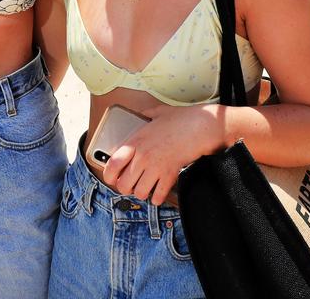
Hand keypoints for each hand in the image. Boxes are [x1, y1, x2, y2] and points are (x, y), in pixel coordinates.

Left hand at [102, 103, 222, 205]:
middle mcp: (143, 157)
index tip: (110, 177)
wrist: (201, 126)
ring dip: (141, 192)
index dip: (108, 175)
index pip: (113, 164)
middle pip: (124, 184)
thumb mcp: (157, 112)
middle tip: (129, 183)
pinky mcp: (171, 176)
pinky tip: (158, 190)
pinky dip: (157, 197)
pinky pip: (158, 196)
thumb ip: (144, 115)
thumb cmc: (180, 118)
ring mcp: (157, 168)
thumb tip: (138, 115)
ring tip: (144, 186)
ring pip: (140, 193)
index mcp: (136, 141)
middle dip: (125, 187)